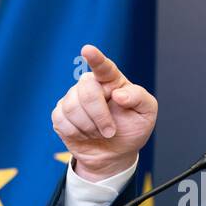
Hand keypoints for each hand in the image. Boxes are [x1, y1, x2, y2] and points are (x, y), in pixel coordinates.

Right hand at [51, 44, 157, 180]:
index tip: (87, 50)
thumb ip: (138, 98)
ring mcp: (72, 98)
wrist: (115, 154)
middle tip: (111, 132)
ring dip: (89, 128)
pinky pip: (61, 121)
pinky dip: (77, 134)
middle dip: (100, 116)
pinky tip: (86, 135)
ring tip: (99, 133)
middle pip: (87, 91)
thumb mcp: (146, 113)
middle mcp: (90, 85)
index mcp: (112, 80)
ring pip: (72, 108)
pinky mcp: (60, 114)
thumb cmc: (131, 129)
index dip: (95, 58)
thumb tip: (119, 94)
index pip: (103, 67)